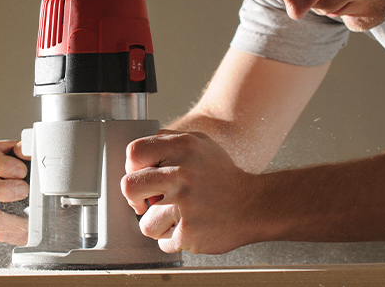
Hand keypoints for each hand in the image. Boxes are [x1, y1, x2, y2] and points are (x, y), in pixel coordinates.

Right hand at [0, 140, 29, 244]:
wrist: (43, 190)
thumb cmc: (35, 168)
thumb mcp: (34, 155)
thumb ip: (28, 150)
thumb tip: (22, 151)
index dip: (0, 164)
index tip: (22, 170)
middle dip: (2, 190)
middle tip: (24, 190)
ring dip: (12, 218)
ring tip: (30, 216)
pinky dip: (16, 232)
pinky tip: (29, 226)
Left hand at [121, 131, 263, 253]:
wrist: (255, 205)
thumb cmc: (223, 177)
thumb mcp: (200, 145)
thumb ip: (168, 143)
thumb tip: (138, 157)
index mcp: (183, 148)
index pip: (134, 153)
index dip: (132, 168)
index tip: (141, 178)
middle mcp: (182, 174)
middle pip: (129, 188)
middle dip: (136, 199)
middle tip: (149, 202)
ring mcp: (185, 204)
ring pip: (145, 223)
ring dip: (158, 225)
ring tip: (178, 217)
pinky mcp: (189, 232)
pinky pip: (164, 241)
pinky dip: (175, 238)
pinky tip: (191, 227)